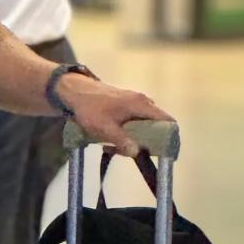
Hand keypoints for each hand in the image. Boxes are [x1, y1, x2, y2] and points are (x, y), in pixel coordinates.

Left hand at [56, 75, 171, 157]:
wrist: (72, 91)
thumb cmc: (89, 107)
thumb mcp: (104, 128)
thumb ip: (122, 141)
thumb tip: (137, 152)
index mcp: (141, 104)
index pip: (167, 121)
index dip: (170, 137)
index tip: (165, 152)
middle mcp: (141, 101)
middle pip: (155, 126)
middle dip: (145, 142)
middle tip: (129, 152)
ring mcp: (133, 101)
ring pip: (142, 125)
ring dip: (131, 138)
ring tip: (112, 146)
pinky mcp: (124, 104)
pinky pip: (132, 121)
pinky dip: (124, 132)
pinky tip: (108, 139)